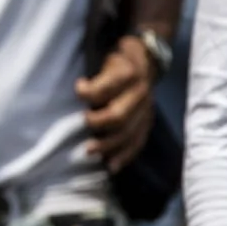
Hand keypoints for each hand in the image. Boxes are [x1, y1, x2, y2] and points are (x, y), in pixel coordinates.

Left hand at [76, 38, 157, 169]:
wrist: (146, 62)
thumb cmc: (117, 64)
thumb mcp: (107, 60)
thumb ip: (97, 77)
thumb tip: (79, 94)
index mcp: (128, 74)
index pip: (106, 88)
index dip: (88, 92)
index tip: (78, 89)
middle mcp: (139, 93)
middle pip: (119, 115)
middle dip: (98, 124)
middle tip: (83, 125)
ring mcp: (146, 110)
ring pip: (129, 133)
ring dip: (108, 145)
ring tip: (89, 151)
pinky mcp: (148, 122)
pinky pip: (138, 142)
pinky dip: (125, 155)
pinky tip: (112, 166)